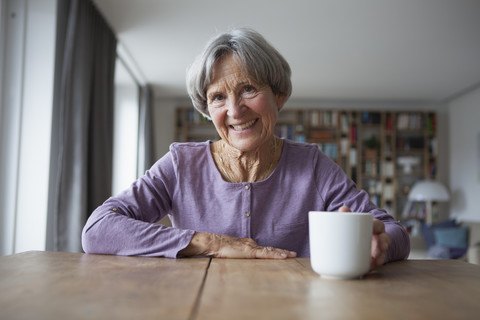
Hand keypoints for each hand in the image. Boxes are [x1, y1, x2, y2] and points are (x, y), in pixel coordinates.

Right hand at [179, 232, 296, 258]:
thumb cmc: (220, 248)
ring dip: (282, 253)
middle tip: (293, 254)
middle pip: (270, 248)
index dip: (274, 251)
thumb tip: (243, 256)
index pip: (264, 248)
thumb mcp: (232, 251)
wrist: (215, 243)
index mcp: (248, 244)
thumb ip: (239, 253)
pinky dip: (276, 255)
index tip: (283, 254)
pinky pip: (266, 254)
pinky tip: (283, 256)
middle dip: (282, 251)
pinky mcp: (250, 252)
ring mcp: (252, 247)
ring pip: (270, 250)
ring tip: (292, 255)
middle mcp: (252, 244)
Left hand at [338, 206, 391, 269]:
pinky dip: (374, 265)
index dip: (377, 227)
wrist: (346, 244)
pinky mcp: (374, 260)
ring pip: (383, 252)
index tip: (373, 229)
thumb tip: (344, 208)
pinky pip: (377, 263)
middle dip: (383, 243)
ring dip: (381, 256)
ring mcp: (377, 250)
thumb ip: (346, 216)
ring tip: (376, 261)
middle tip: (378, 248)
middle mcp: (378, 238)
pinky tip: (369, 267)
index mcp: (372, 227)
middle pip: (385, 239)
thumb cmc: (350, 230)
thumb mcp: (348, 223)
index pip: (378, 225)